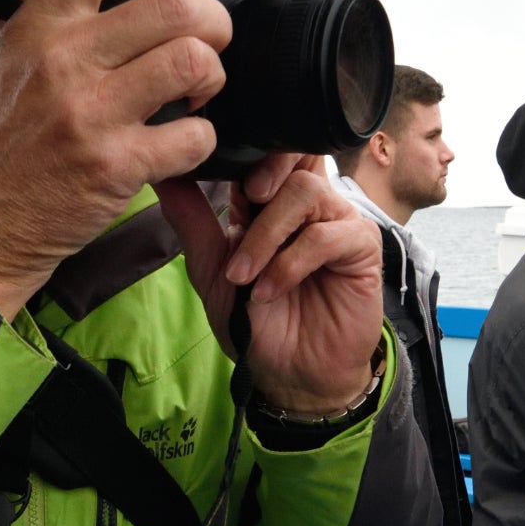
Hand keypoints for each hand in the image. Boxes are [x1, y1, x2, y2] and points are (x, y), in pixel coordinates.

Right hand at [0, 0, 229, 319]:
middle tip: (208, 40)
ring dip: (213, 76)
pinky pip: (194, 136)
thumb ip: (40, 1)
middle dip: (212, 20)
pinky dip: (201, 139)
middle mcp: (63, 60)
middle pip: (174, 5)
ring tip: (197, 90)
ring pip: (193, 62)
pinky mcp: (114, 167)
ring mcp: (90, 114)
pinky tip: (180, 142)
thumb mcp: (1, 57)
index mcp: (38, 25)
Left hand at [155, 158, 383, 413]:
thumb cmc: (253, 322)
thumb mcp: (210, 270)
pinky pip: (326, 236)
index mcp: (270, 201)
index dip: (244, 152)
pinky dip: (290, 263)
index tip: (212, 167)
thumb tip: (163, 175)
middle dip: (265, 170)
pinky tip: (270, 290)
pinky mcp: (361, 246)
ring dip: (266, 236)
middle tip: (244, 200)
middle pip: (296, 153)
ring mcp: (337, 221)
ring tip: (244, 276)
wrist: (289, 374)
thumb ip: (191, 220)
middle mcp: (307, 204)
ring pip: (305, 192)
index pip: (265, 151)